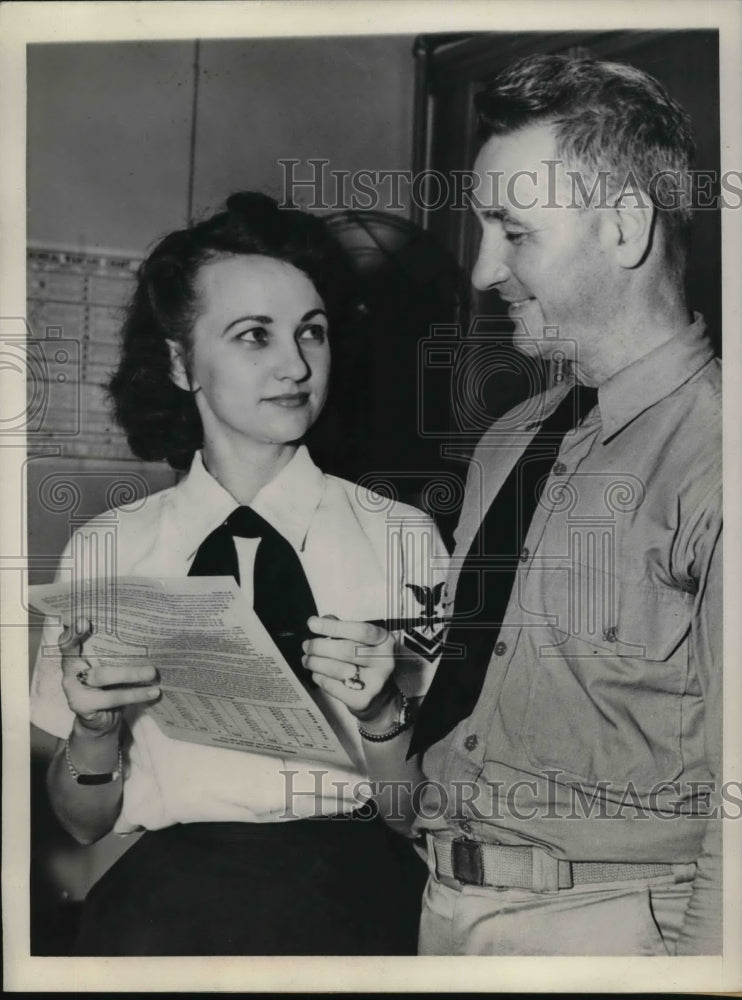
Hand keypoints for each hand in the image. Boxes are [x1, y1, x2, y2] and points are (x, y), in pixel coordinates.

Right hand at [59, 616, 160, 734]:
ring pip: (103, 677)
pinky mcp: (83, 706)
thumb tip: (146, 638)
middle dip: (124, 662)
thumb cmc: (106, 688)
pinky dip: (134, 695)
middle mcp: (70, 673)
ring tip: (153, 674)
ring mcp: (74, 691)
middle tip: (150, 665)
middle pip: (95, 659)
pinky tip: (152, 693)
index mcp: (74, 659)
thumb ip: (113, 654)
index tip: (85, 621)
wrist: (98, 722)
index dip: (73, 633)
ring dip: (132, 675)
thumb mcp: (107, 668)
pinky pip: (112, 698)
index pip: (68, 643)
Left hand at [303, 615, 396, 721]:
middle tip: (307, 645)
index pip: (360, 631)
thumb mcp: (362, 642)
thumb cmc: (367, 663)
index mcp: (384, 642)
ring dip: (316, 663)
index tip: (313, 624)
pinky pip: (333, 686)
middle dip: (319, 647)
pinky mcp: (362, 700)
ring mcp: (375, 683)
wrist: (380, 696)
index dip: (334, 626)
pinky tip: (317, 673)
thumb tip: (324, 620)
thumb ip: (344, 629)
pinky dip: (320, 677)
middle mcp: (384, 662)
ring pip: (337, 669)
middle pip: (346, 650)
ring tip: (307, 659)